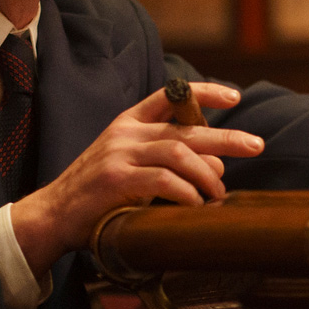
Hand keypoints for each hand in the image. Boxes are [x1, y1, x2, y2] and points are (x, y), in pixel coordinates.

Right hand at [8, 82, 262, 273]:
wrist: (53, 215)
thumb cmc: (98, 195)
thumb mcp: (133, 166)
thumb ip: (171, 162)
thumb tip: (218, 166)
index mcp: (129, 122)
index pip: (171, 95)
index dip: (205, 93)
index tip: (235, 98)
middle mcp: (126, 131)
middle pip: (186, 128)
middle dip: (226, 137)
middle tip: (256, 145)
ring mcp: (119, 153)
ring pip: (178, 152)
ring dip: (207, 174)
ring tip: (220, 193)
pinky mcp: (115, 179)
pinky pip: (162, 180)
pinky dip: (186, 192)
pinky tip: (196, 204)